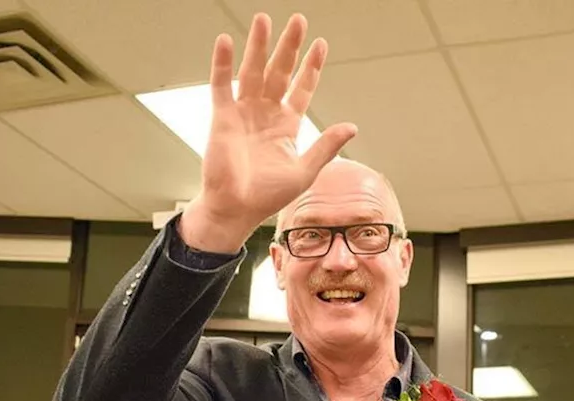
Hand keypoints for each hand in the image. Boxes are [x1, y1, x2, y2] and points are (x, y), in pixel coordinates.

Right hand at [179, 13, 356, 252]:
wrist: (236, 209)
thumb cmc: (267, 197)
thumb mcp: (304, 171)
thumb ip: (326, 146)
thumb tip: (352, 127)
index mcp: (286, 125)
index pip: (301, 88)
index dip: (311, 67)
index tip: (321, 44)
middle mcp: (265, 114)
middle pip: (279, 72)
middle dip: (288, 47)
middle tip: (298, 20)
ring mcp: (242, 113)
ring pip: (252, 71)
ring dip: (258, 46)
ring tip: (263, 19)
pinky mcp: (221, 117)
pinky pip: (221, 84)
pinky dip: (222, 63)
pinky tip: (226, 41)